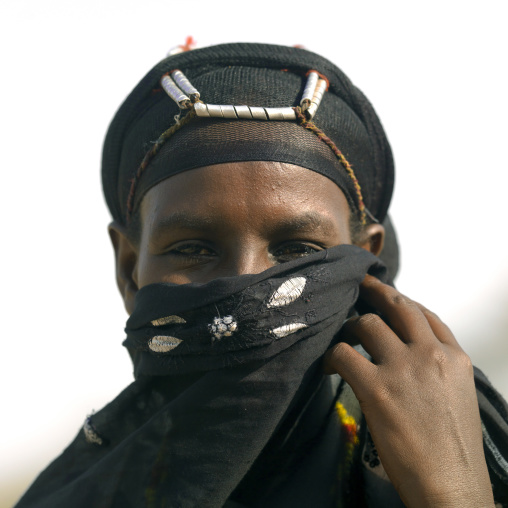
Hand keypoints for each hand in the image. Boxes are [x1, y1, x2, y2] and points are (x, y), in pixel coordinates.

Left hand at [323, 275, 493, 506]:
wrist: (451, 487)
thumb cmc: (453, 449)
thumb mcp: (458, 396)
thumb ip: (437, 367)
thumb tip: (408, 351)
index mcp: (454, 358)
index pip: (425, 314)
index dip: (401, 300)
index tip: (384, 293)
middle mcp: (430, 355)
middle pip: (397, 306)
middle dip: (374, 291)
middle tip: (356, 285)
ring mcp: (403, 369)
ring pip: (366, 324)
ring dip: (347, 328)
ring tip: (340, 337)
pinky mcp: (377, 388)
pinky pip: (343, 353)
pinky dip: (331, 355)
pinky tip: (328, 365)